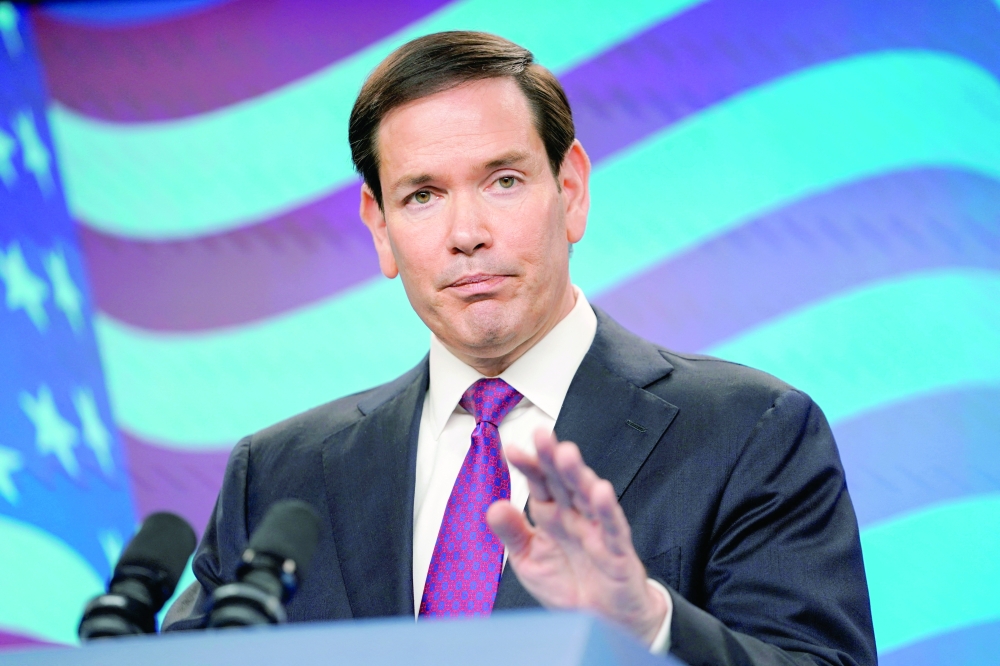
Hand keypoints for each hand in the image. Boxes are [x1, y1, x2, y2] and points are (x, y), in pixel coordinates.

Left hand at [486, 429, 668, 644]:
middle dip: (552, 458)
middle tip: (542, 435)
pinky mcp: (618, 551)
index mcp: (551, 516)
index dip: (528, 466)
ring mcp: (597, 531)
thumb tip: (494, 507)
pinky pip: (613, 528)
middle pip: (563, 481)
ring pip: (587, 496)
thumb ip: (513, 535)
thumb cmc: (570, 587)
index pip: (539, 484)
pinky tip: (600, 491)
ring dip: (578, 475)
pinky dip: (607, 510)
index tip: (512, 449)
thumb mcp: (530, 562)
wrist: (604, 622)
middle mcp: (574, 517)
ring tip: (566, 454)